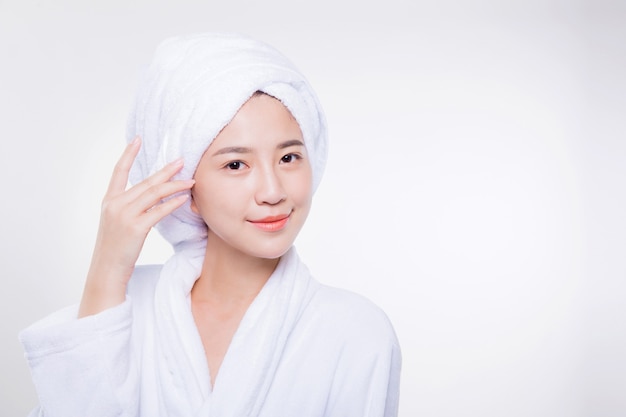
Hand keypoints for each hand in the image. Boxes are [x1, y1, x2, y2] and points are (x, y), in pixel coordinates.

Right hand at [78, 137, 193, 316]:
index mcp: (109, 201)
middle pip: (145, 182)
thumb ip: (131, 208)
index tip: (137, 139)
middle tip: (182, 160)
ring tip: (190, 180)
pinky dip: (173, 204)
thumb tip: (154, 198)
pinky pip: (158, 211)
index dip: (128, 154)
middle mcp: (115, 204)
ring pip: (154, 194)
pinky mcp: (135, 228)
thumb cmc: (115, 249)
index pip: (118, 171)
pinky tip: (184, 199)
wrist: (106, 271)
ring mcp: (124, 215)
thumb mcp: (116, 224)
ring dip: (175, 186)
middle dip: (166, 171)